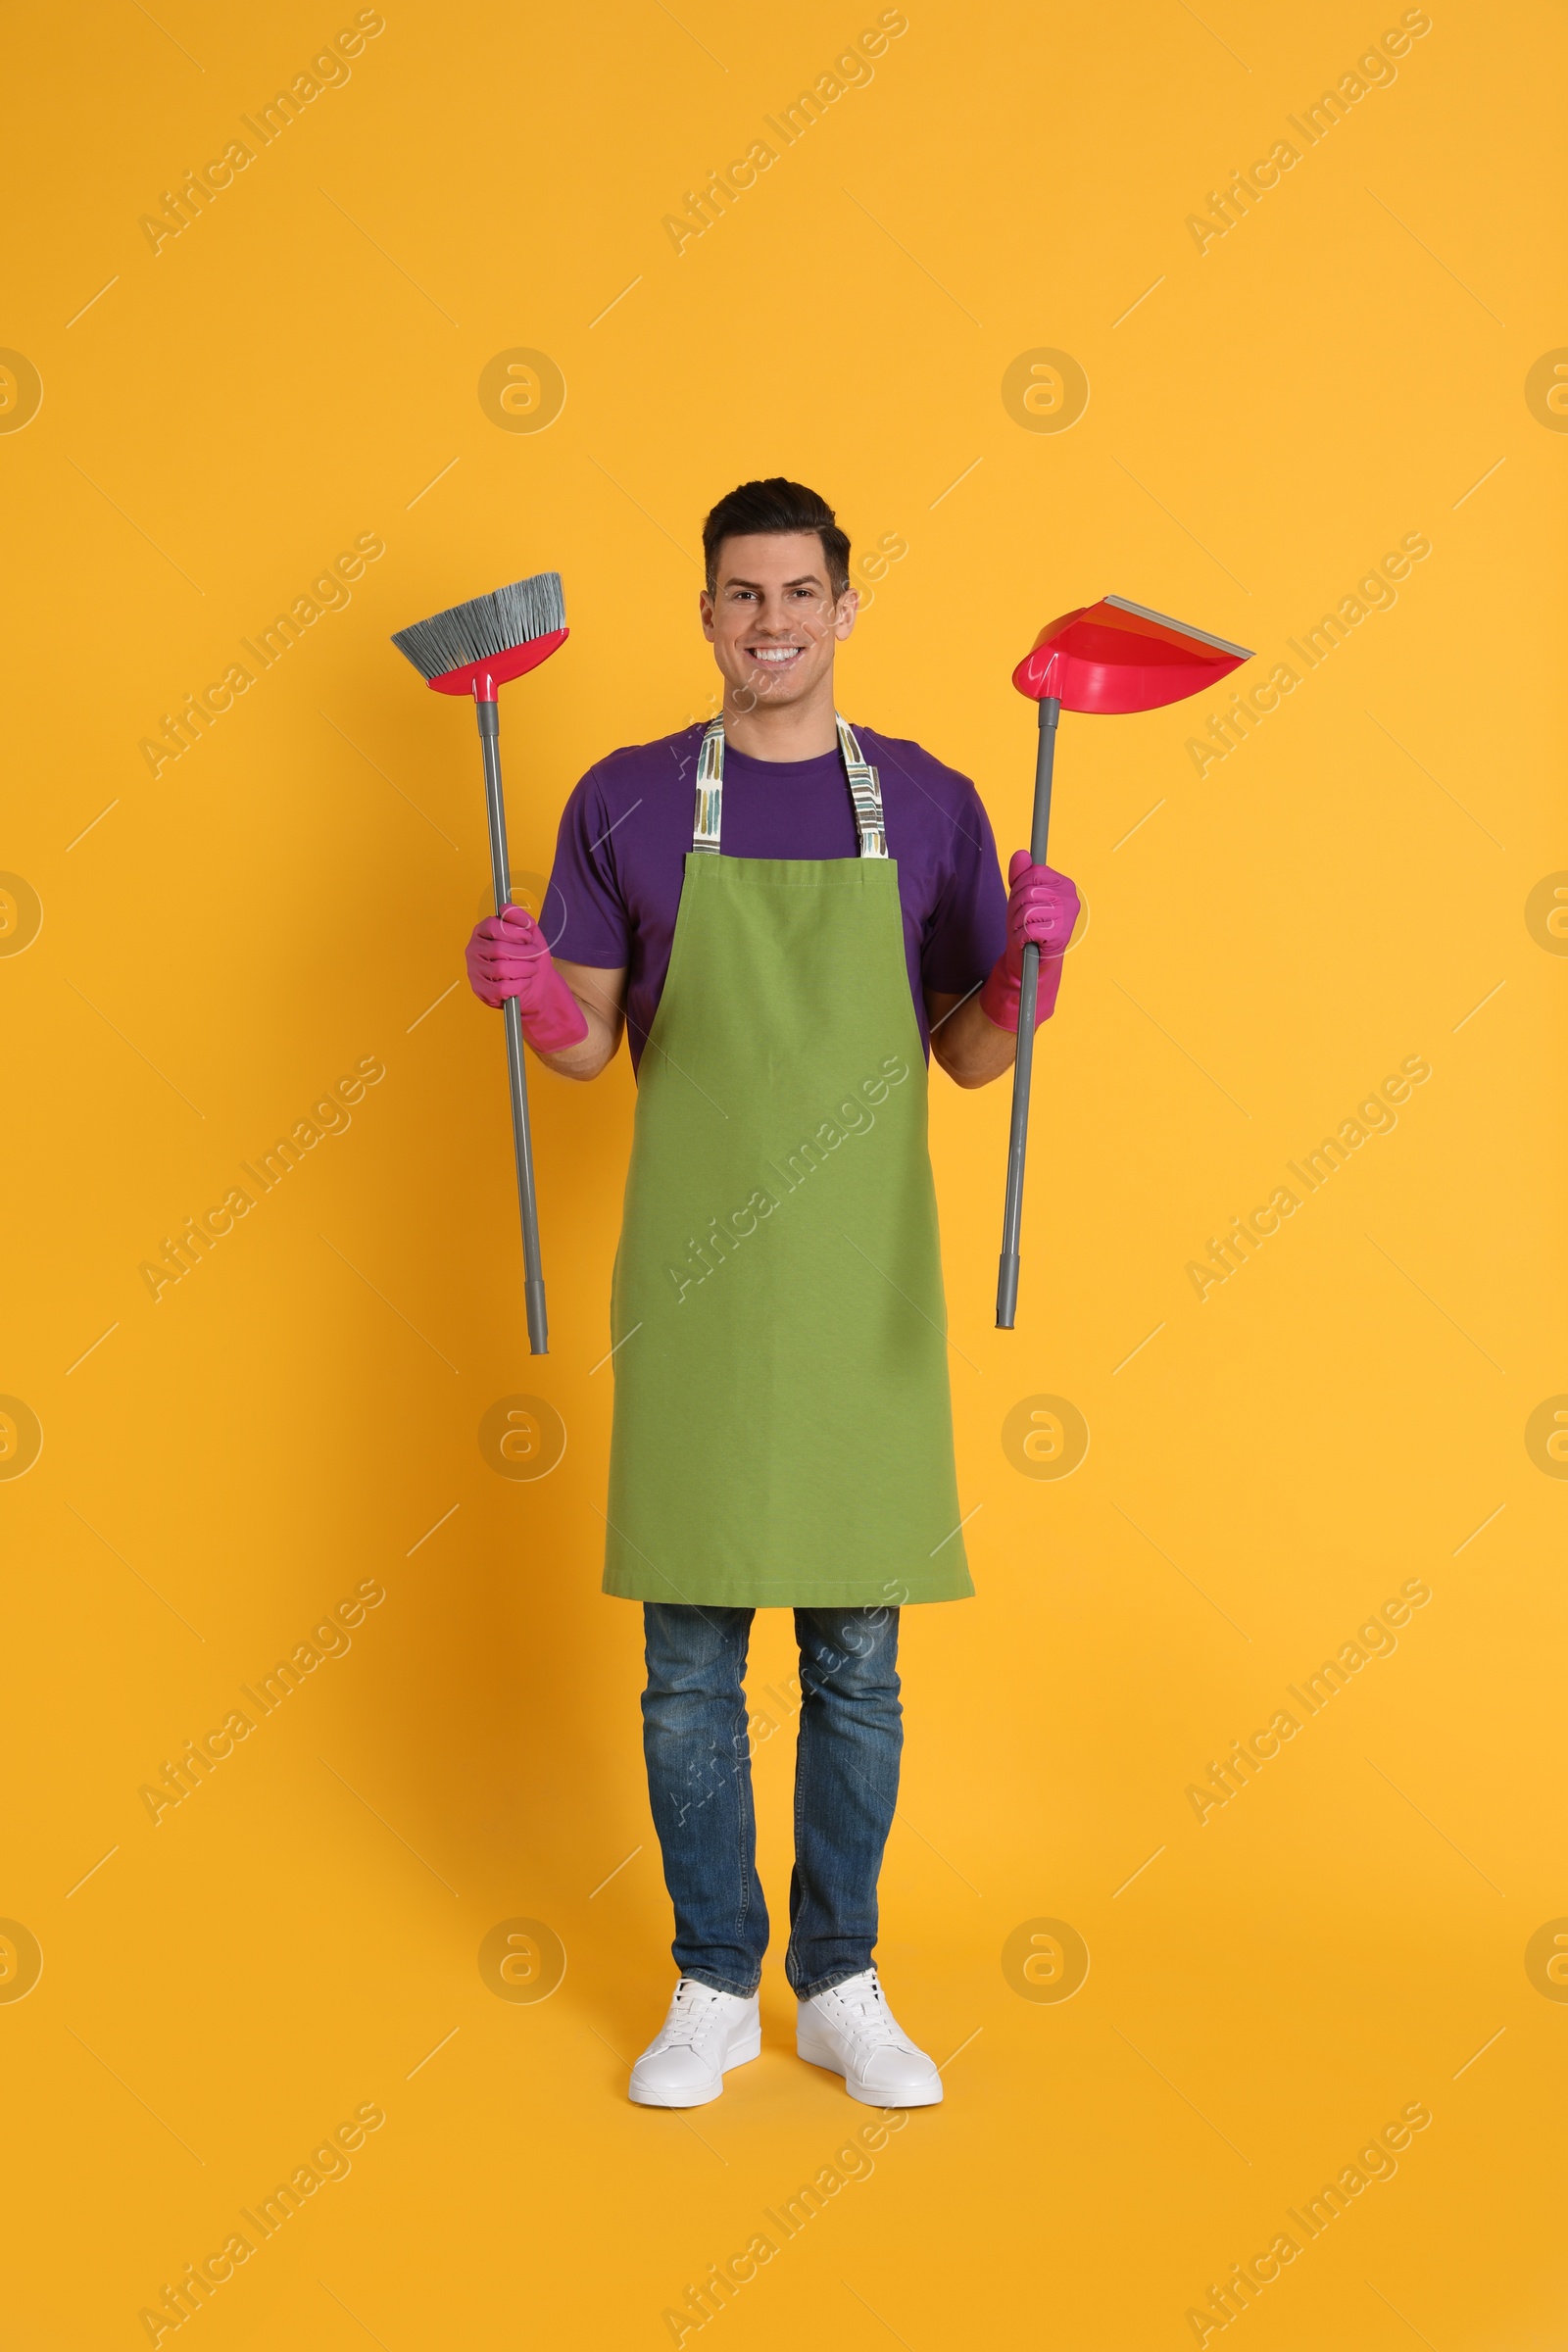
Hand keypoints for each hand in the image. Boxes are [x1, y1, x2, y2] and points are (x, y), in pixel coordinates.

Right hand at [464, 905, 587, 1052]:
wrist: (536, 985)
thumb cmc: (528, 957)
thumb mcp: (529, 933)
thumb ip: (519, 917)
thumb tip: (505, 907)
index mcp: (482, 931)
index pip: (493, 926)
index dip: (515, 932)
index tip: (527, 938)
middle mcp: (474, 949)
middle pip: (499, 949)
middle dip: (525, 953)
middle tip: (534, 956)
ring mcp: (475, 970)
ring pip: (501, 969)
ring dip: (524, 970)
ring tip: (531, 969)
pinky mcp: (481, 990)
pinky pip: (501, 988)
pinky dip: (518, 985)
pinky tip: (523, 982)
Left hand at [979, 851, 1079, 1031]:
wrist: (1030, 961)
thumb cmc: (1026, 927)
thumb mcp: (1019, 897)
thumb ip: (1020, 875)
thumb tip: (1021, 854)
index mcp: (1063, 884)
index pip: (1034, 872)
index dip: (1020, 887)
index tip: (1022, 902)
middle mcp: (1070, 897)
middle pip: (1029, 890)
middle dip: (1016, 907)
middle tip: (1021, 921)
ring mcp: (1067, 916)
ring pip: (1028, 908)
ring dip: (1017, 923)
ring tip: (1023, 932)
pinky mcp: (1061, 934)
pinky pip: (1029, 927)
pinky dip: (1020, 937)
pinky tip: (1026, 942)